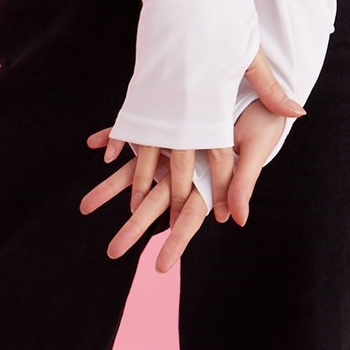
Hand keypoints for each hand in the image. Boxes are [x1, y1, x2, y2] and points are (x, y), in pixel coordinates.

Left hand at [80, 46, 306, 268]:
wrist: (258, 82)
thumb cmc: (264, 119)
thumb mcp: (256, 147)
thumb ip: (244, 182)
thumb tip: (238, 221)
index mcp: (210, 180)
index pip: (190, 217)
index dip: (177, 242)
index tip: (160, 268)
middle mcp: (188, 168)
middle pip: (156, 202)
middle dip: (134, 227)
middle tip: (112, 252)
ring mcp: (174, 146)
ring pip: (136, 172)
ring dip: (110, 188)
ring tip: (84, 206)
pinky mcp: (167, 120)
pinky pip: (135, 133)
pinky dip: (114, 137)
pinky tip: (93, 144)